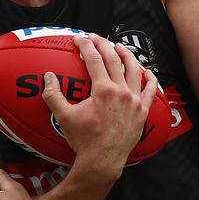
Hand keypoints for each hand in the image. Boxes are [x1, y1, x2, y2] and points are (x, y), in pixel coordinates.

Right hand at [42, 34, 157, 178]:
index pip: (94, 59)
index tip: (79, 39)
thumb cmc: (84, 141)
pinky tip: (147, 71)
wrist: (102, 162)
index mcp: (103, 90)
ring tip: (119, 47)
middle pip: (114, 59)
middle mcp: (121, 91)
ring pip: (134, 69)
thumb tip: (47, 76)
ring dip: (127, 55)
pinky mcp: (143, 110)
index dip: (86, 45)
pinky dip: (150, 79)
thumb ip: (53, 95)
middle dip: (103, 44)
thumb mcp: (64, 117)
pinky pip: (151, 90)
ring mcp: (134, 100)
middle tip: (95, 38)